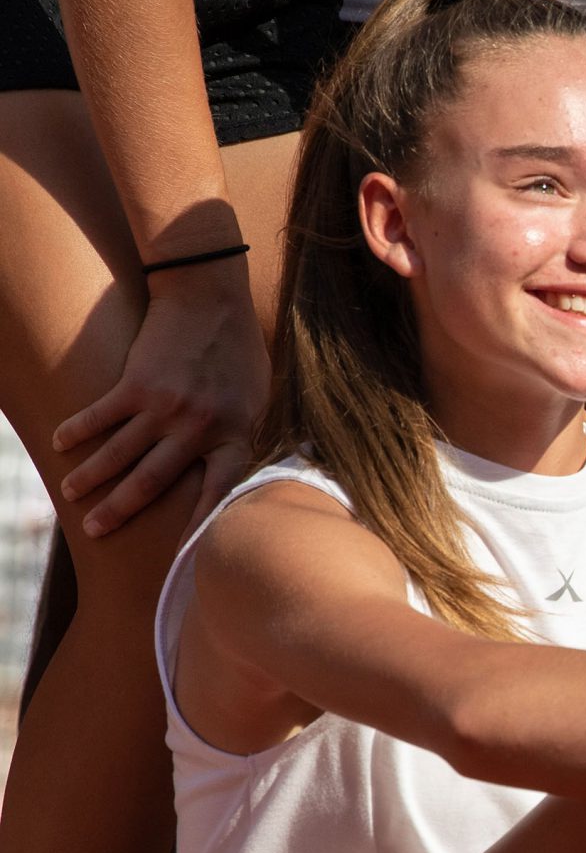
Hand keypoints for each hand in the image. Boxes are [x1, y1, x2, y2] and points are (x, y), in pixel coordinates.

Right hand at [54, 263, 266, 535]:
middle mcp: (197, 428)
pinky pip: (101, 415)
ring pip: (120, 453)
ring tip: (71, 495)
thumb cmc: (239, 351)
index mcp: (233, 435)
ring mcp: (164, 407)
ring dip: (91, 477)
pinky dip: (79, 430)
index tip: (186, 554)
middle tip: (96, 532)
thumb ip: (242, 436)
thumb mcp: (257, 399)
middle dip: (121, 510)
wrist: (210, 298)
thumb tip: (240, 472)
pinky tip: (60, 444)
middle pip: (152, 480)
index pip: (219, 491)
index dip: (202, 524)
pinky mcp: (136, 383)